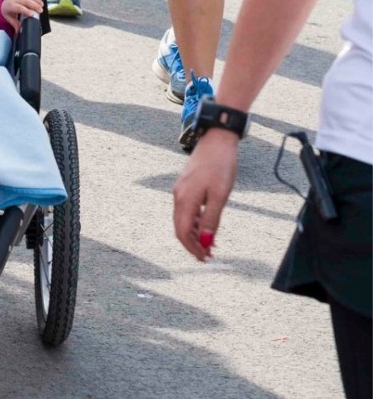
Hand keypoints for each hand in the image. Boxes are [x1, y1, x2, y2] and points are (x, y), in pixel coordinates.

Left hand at [1, 0, 43, 30]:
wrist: (3, 4)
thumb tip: (20, 32)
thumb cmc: (8, 12)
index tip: (33, 14)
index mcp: (10, 6)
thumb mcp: (10, 19)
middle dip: (34, 5)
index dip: (26, 10)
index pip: (19, 7)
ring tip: (41, 5)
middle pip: (25, 0)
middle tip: (40, 11)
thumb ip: (16, 25)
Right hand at [172, 129, 239, 261]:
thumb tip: (206, 242)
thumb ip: (211, 219)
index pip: (183, 232)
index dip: (193, 248)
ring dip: (195, 234)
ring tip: (210, 243)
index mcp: (185, 200)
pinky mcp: (186, 184)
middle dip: (193, 244)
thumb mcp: (219, 195)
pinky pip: (186, 209)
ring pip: (183, 219)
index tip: (205, 258)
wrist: (217, 139)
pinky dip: (195, 221)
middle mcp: (178, 196)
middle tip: (208, 256)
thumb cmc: (220, 165)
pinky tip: (206, 224)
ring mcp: (180, 189)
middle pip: (180, 228)